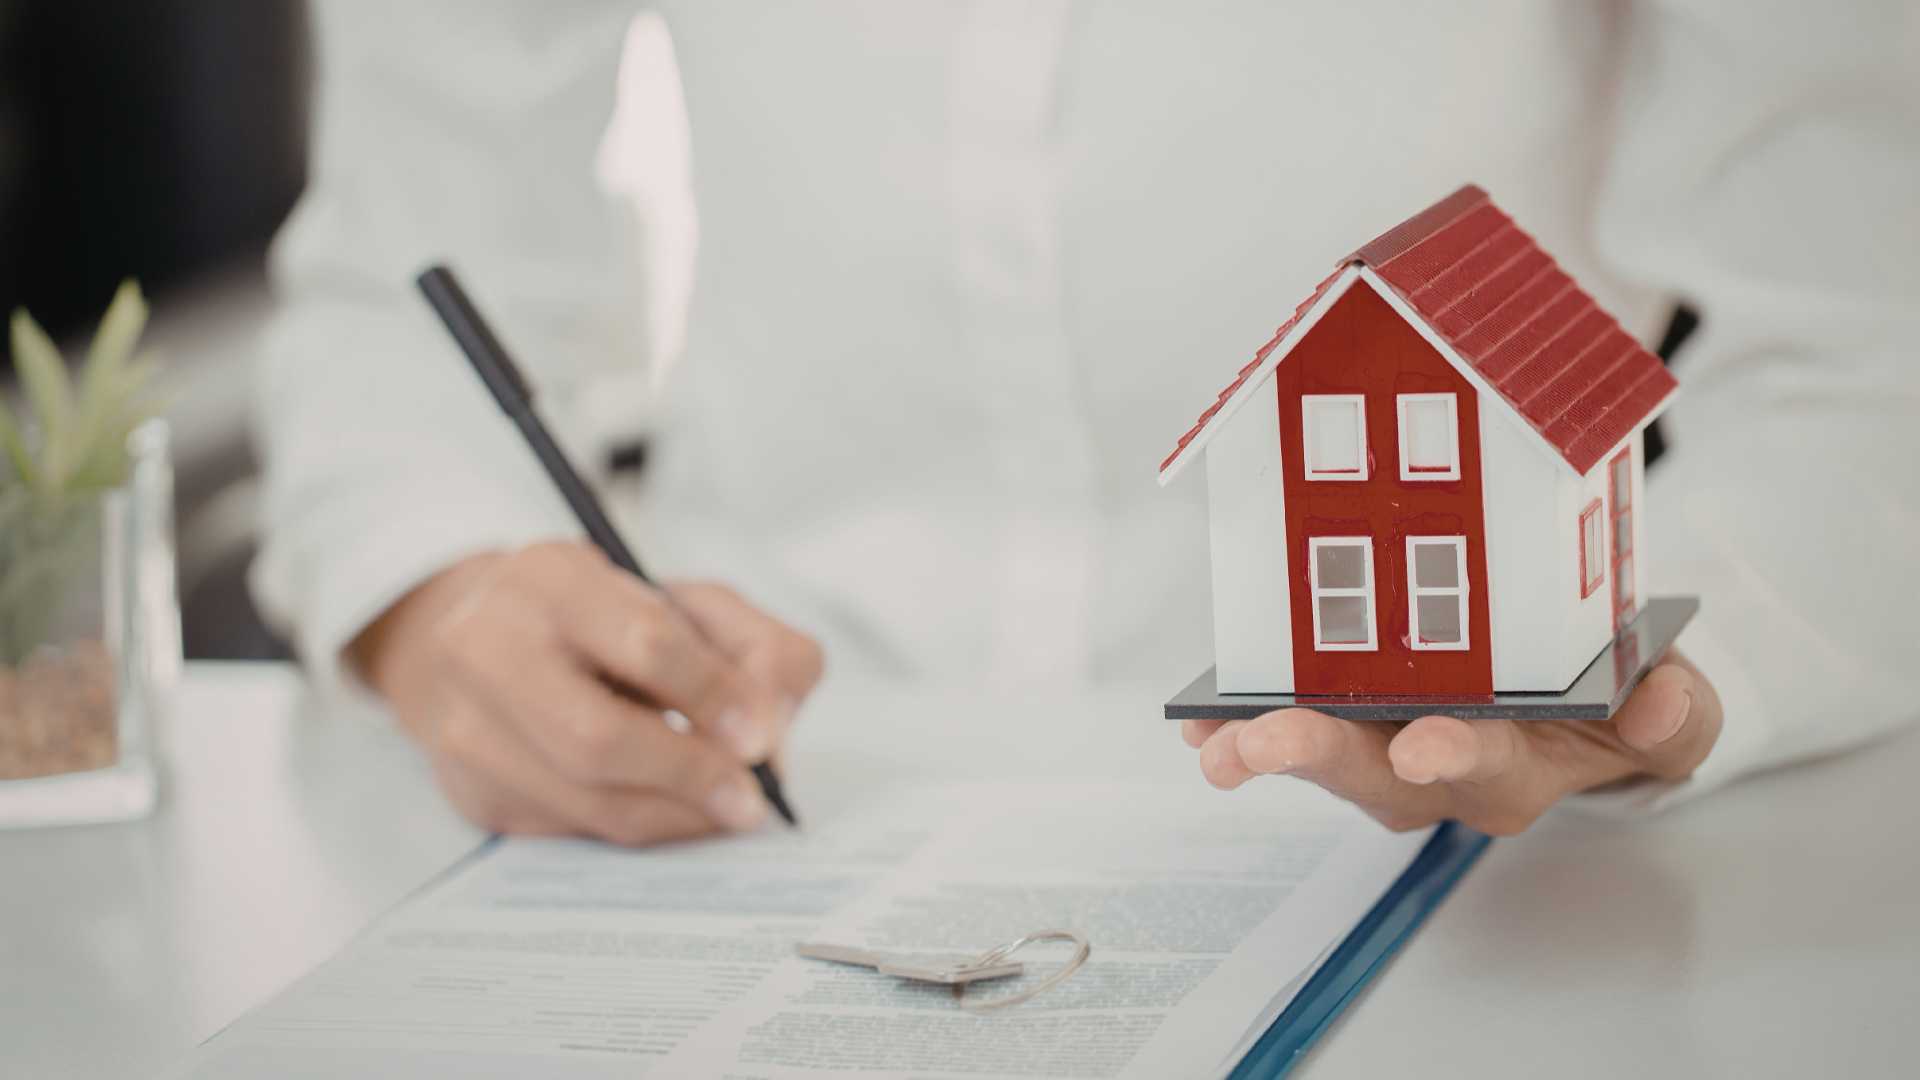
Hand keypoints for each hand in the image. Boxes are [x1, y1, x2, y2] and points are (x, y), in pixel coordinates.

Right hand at [349, 541, 823, 844]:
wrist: (487, 642)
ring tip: (724, 808)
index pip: (644, 642)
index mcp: (551, 579)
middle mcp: (488, 647)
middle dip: (690, 774)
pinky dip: (638, 826)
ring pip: (586, 799)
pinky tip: (669, 808)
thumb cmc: (607, 622)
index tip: (760, 736)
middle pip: (598, 737)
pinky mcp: (472, 791)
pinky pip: (572, 829)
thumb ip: (755, 647)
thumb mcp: (688, 602)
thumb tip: (771, 732)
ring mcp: (466, 725)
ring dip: (674, 815)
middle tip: (748, 798)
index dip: (712, 695)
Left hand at [1182, 652, 1720, 834]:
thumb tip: (1657, 703)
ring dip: (1265, 746)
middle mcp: (1442, 770)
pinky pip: (1292, 723)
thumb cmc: (1622, 701)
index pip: (1486, 766)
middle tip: (1261, 742)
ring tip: (1212, 741)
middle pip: (1375, 775)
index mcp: (1521, 768)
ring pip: (1326, 756)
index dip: (1453, 756)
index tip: (1424, 745)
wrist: (1585, 696)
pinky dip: (1241, 723)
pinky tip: (1198, 721)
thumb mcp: (1677, 708)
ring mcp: (1389, 745)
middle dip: (1317, 756)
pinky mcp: (1349, 715)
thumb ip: (1675, 716)